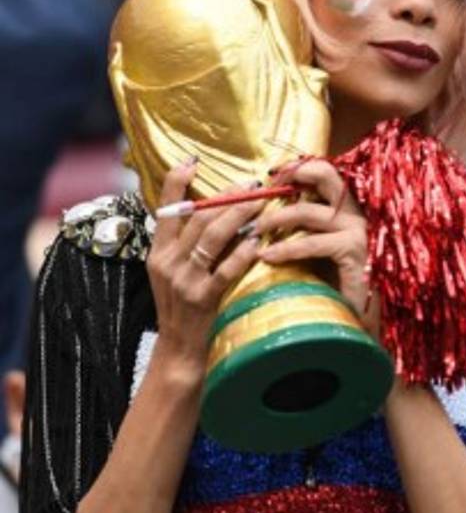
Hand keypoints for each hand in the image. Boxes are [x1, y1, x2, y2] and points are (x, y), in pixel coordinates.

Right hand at [146, 160, 263, 371]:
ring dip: (240, 216)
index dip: (175, 182)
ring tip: (261, 202)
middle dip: (227, 197)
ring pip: (212, 237)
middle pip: (198, 218)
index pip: (165, 209)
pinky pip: (226, 269)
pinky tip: (259, 241)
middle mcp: (167, 263)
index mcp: (158, 252)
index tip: (191, 161)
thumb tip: (211, 209)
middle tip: (251, 183)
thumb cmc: (181, 307)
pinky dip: (244, 252)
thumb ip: (184, 243)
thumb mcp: (171, 272)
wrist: (178, 351)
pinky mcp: (203, 299)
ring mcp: (185, 281)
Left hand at [255, 159, 379, 338]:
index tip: (270, 174)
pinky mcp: (354, 252)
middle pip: (325, 175)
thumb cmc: (331, 286)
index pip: (324, 172)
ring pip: (308, 211)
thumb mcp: (311, 250)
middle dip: (291, 175)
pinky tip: (267, 256)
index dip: (297, 167)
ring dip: (275, 218)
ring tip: (253, 230)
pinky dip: (286, 249)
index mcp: (345, 208)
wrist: (354, 323)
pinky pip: (313, 243)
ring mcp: (357, 231)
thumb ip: (298, 227)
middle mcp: (354, 213)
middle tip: (261, 189)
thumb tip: (260, 212)